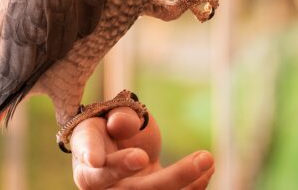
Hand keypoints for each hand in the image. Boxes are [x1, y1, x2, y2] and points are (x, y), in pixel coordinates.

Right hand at [70, 107, 214, 189]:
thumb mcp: (108, 115)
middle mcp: (104, 187)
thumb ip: (118, 117)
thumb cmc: (108, 127)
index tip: (133, 158)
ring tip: (208, 160)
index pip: (98, 169)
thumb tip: (122, 124)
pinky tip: (208, 168)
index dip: (114, 165)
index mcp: (88, 165)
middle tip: (203, 157)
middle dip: (173, 178)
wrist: (114, 144)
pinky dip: (193, 186)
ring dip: (188, 183)